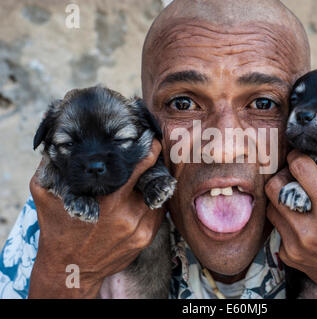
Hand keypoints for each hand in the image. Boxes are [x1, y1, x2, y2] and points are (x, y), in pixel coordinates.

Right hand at [28, 140, 163, 297]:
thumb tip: (54, 146)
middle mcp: (129, 215)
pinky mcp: (146, 239)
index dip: (149, 151)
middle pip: (152, 181)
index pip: (140, 168)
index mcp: (108, 202)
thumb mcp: (45, 197)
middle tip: (151, 153)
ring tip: (143, 177)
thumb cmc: (57, 230)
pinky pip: (156, 214)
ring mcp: (141, 229)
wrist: (70, 269)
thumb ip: (50, 169)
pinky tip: (139, 198)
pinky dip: (150, 203)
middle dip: (152, 166)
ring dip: (151, 186)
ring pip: (156, 197)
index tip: (152, 140)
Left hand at [265, 147, 316, 297]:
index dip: (299, 157)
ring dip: (282, 197)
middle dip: (283, 175)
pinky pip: (276, 227)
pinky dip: (285, 219)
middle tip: (295, 176)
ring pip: (271, 206)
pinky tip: (301, 219)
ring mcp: (295, 244)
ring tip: (297, 196)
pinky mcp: (288, 255)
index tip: (302, 157)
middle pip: (274, 186)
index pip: (299, 168)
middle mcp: (308, 228)